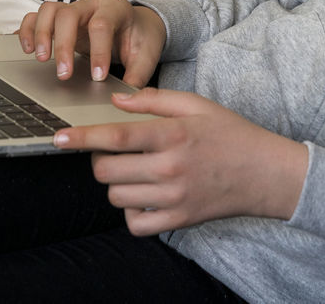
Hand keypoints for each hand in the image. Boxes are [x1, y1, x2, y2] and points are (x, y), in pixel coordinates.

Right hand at [18, 0, 165, 86]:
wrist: (137, 25)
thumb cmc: (140, 39)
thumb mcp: (146, 56)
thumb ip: (137, 75)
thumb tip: (124, 98)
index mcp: (115, 9)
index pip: (101, 25)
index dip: (98, 52)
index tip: (97, 77)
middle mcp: (91, 4)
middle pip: (68, 14)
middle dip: (63, 45)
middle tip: (63, 74)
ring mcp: (73, 8)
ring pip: (49, 10)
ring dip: (40, 34)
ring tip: (40, 59)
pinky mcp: (59, 18)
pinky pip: (37, 16)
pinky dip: (28, 30)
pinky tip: (26, 50)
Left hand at [53, 88, 308, 235]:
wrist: (266, 173)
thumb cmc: (230, 133)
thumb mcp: (196, 105)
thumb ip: (154, 100)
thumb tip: (116, 101)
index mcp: (172, 134)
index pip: (115, 136)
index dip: (82, 138)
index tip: (57, 138)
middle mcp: (170, 167)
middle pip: (107, 171)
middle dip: (100, 160)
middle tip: (114, 152)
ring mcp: (174, 197)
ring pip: (117, 197)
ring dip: (116, 184)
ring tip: (135, 172)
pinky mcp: (180, 220)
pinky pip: (136, 224)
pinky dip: (131, 211)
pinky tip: (143, 196)